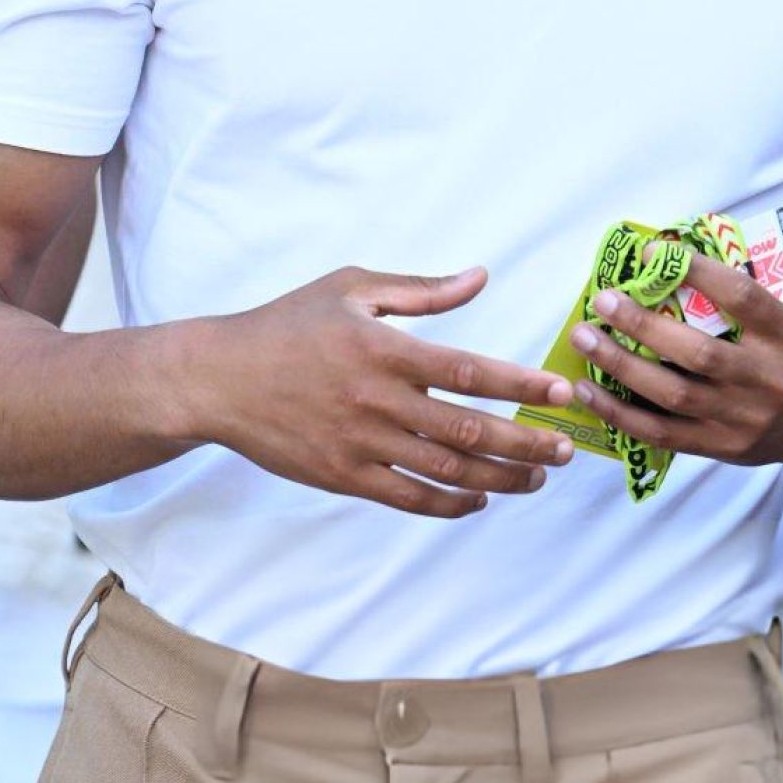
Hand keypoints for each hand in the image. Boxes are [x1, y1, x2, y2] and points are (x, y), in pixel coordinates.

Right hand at [188, 265, 576, 518]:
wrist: (217, 378)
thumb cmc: (287, 325)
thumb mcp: (350, 288)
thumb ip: (420, 290)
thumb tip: (480, 276)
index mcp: (384, 349)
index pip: (470, 372)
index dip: (522, 385)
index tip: (561, 393)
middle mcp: (377, 400)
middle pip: (469, 432)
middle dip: (526, 444)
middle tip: (565, 450)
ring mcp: (360, 444)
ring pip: (446, 474)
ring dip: (500, 481)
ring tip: (535, 479)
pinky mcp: (342, 477)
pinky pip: (408, 499)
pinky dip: (450, 505)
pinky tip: (478, 500)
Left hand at [564, 254, 782, 480]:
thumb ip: (747, 301)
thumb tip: (674, 267)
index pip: (741, 298)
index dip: (695, 273)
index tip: (651, 253)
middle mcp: (768, 379)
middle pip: (697, 352)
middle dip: (643, 325)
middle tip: (603, 299)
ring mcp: (743, 419)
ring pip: (673, 394)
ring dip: (620, 365)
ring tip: (584, 337)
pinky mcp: (722, 447)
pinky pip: (662, 433)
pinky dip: (620, 414)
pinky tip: (590, 391)